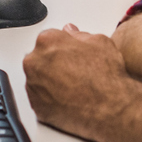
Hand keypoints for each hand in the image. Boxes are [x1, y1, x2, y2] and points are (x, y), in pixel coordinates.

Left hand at [23, 25, 137, 141]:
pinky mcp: (36, 106)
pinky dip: (50, 99)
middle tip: (73, 72)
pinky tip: (67, 99)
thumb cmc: (106, 77)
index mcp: (47, 41)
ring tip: (72, 87)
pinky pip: (40, 99)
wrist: (109, 109)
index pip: (48, 39)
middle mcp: (34, 62)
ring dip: (50, 81)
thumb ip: (79, 34)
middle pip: (40, 58)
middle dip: (53, 64)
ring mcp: (32, 86)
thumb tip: (72, 33)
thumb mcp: (100, 42)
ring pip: (38, 79)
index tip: (71, 55)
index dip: (63, 47)